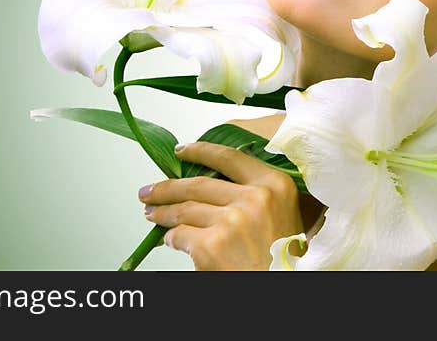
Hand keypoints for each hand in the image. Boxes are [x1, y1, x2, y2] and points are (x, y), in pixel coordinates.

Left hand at [137, 141, 304, 269]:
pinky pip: (180, 236)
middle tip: (150, 190)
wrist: (286, 285)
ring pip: (184, 209)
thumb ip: (257, 194)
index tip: (181, 151)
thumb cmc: (284, 258)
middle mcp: (253, 199)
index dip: (199, 151)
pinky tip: (170, 240)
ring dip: (162, 212)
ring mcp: (230, 222)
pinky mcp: (211, 246)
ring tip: (152, 213)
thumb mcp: (283, 214)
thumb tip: (214, 185)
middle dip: (167, 187)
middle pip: (198, 184)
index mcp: (275, 185)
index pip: (229, 157)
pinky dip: (172, 238)